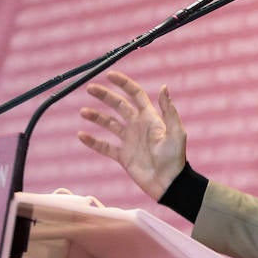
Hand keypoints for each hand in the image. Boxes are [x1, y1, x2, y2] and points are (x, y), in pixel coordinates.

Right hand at [76, 70, 186, 200]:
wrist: (168, 182)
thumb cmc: (175, 156)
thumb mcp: (175, 132)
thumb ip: (168, 110)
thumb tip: (164, 87)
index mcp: (150, 117)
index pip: (135, 95)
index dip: (123, 84)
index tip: (109, 75)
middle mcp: (138, 125)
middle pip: (118, 105)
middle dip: (105, 96)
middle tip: (90, 88)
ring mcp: (129, 140)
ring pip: (109, 124)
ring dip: (96, 117)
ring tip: (83, 111)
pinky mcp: (122, 155)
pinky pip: (104, 146)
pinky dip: (93, 141)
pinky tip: (81, 135)